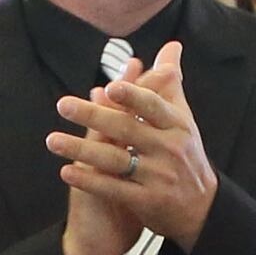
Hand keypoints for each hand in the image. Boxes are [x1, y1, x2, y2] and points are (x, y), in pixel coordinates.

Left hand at [52, 40, 217, 254]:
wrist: (202, 207)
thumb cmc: (185, 154)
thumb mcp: (182, 118)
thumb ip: (170, 83)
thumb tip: (171, 46)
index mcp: (176, 125)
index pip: (152, 106)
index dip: (132, 98)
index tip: (110, 88)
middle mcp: (169, 149)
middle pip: (127, 130)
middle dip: (93, 117)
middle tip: (63, 104)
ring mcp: (159, 177)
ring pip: (115, 160)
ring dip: (81, 150)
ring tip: (53, 140)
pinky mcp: (148, 201)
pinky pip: (114, 189)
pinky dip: (89, 181)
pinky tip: (66, 172)